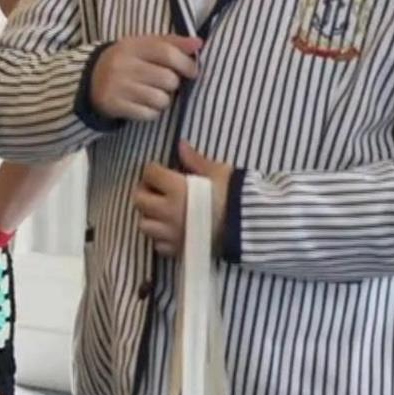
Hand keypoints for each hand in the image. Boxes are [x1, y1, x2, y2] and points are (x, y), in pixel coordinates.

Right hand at [90, 35, 202, 121]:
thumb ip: (171, 43)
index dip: (186, 64)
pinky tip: (143, 104)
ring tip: (153, 94)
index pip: (166, 52)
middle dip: (173, 84)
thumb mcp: (143, 46)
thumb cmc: (126, 61)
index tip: (191, 71)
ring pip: (161, 99)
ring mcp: (117, 86)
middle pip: (168, 79)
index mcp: (131, 46)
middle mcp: (122, 65)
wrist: (89, 79)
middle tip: (165, 83)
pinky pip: (149, 114)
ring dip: (163, 100)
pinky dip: (151, 112)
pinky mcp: (114, 105)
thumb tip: (198, 44)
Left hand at [133, 142, 232, 257]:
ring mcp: (172, 233)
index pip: (150, 174)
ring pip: (144, 224)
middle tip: (156, 189)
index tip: (161, 170)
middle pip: (139, 200)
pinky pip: (159, 245)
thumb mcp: (219, 173)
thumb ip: (195, 160)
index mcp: (176, 189)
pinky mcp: (179, 250)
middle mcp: (168, 212)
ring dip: (149, 216)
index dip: (154, 170)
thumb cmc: (237, 197)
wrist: (254, 229)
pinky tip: (171, 230)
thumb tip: (180, 144)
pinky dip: (160, 238)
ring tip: (161, 211)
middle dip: (145, 192)